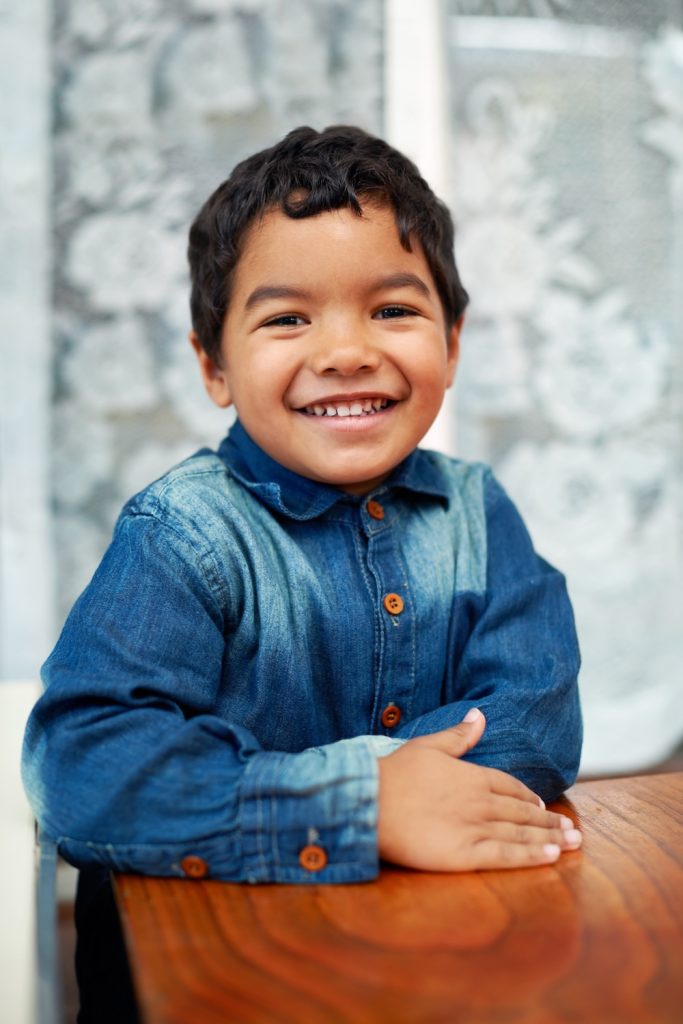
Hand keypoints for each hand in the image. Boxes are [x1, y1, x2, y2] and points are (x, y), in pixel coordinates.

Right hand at [377, 709, 580, 871]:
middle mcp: (480, 800)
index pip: (510, 787)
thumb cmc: (394, 773)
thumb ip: (458, 736)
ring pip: (522, 833)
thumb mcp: (427, 746)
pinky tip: (552, 857)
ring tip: (574, 844)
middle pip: (523, 811)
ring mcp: (476, 827)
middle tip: (574, 830)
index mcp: (472, 774)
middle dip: (551, 821)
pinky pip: (506, 855)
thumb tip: (480, 715)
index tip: (544, 805)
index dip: (528, 797)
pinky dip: (532, 855)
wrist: (370, 801)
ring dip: (551, 838)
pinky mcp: (466, 853)